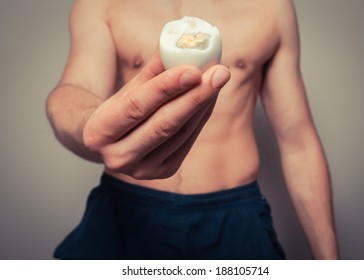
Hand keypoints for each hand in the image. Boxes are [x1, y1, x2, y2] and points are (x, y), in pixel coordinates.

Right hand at [83, 49, 229, 178]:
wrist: (109, 142)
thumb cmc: (119, 110)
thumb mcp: (129, 88)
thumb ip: (154, 70)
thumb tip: (182, 43)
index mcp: (99, 133)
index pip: (137, 106)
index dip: (166, 87)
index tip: (194, 69)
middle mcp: (118, 157)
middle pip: (163, 125)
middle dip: (195, 96)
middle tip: (219, 73)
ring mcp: (141, 170)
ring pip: (180, 133)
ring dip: (203, 105)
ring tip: (217, 79)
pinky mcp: (162, 172)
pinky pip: (187, 142)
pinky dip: (201, 118)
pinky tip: (210, 98)